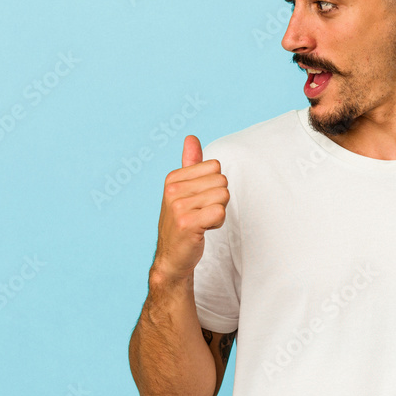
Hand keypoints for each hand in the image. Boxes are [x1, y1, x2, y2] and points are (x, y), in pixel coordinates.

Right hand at [153, 135, 229, 280]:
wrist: (172, 257)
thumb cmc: (183, 222)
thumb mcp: (183, 190)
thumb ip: (190, 164)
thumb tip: (191, 137)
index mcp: (173, 178)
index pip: (215, 166)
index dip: (214, 185)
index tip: (199, 201)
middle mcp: (173, 190)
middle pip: (221, 181)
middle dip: (218, 199)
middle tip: (201, 214)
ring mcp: (178, 207)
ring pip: (223, 197)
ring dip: (218, 212)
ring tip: (201, 222)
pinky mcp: (187, 223)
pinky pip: (220, 212)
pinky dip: (217, 223)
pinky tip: (203, 229)